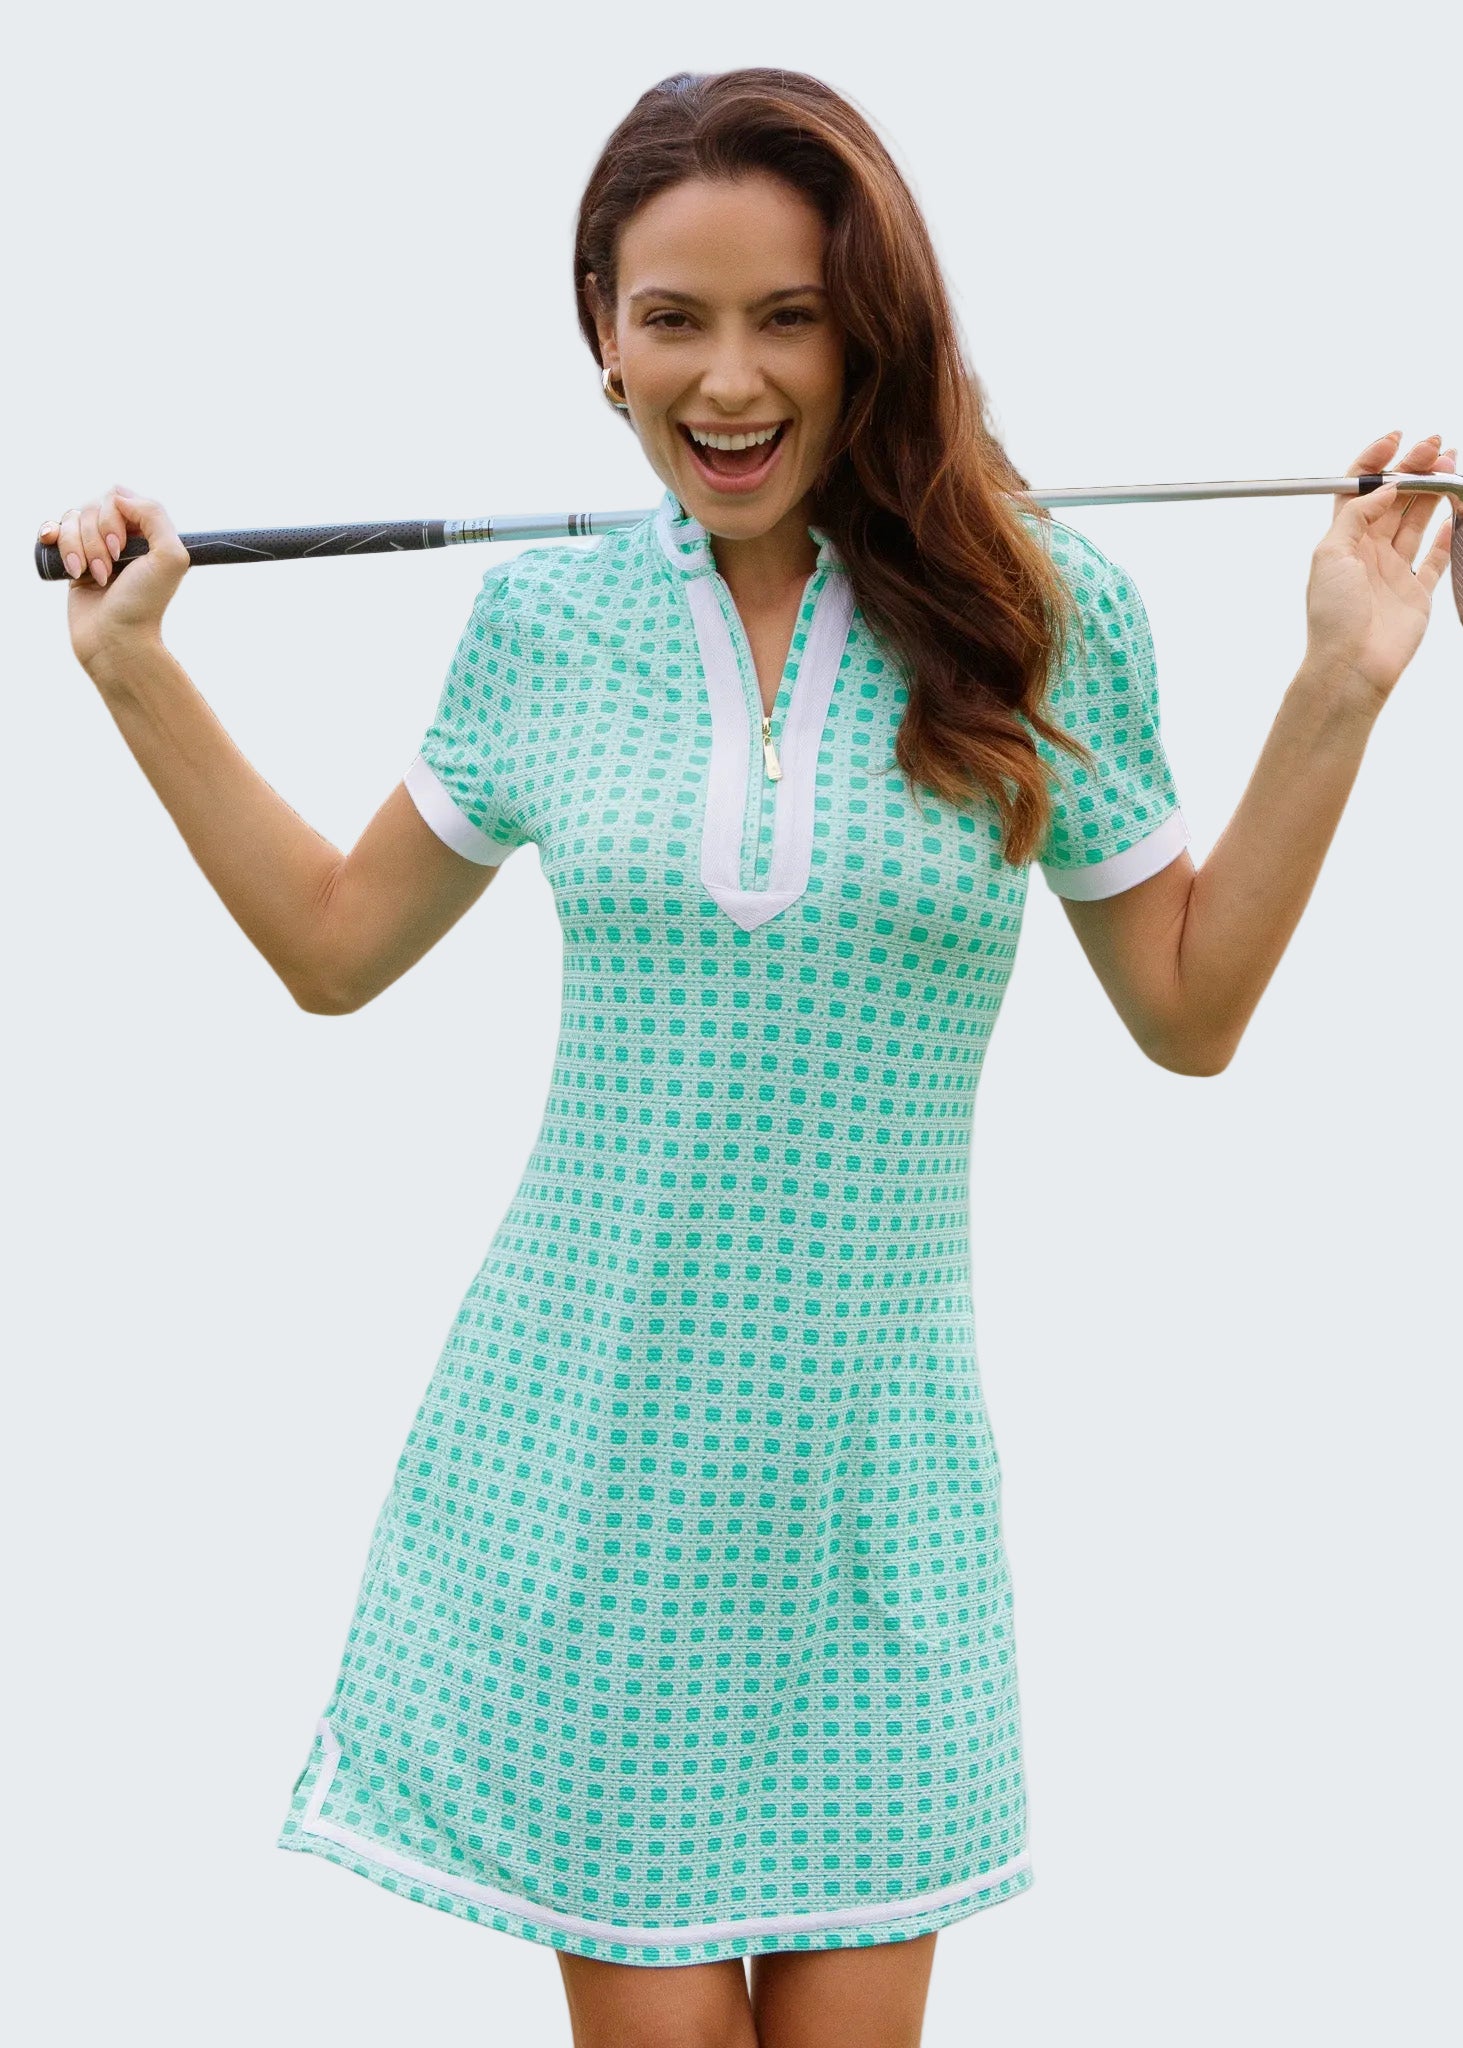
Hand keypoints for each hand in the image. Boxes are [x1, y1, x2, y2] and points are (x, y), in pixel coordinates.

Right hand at [39, 486, 191, 677]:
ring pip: (71, 520)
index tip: (121, 549)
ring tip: (94, 577)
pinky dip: (53, 539)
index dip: (113, 518)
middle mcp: (120, 538)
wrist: (115, 641)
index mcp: (146, 533)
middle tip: (110, 570)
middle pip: (91, 507)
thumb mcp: (170, 557)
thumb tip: (119, 496)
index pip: (118, 498)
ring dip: (79, 549)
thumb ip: (155, 515)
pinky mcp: (72, 562)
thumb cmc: (143, 604)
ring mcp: (94, 549)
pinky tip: (59, 553)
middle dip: (96, 539)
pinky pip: (53, 531)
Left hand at [1303, 429, 1457, 715]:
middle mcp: (1369, 553)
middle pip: (1395, 500)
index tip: (1396, 438)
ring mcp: (1395, 571)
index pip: (1360, 491)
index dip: (1376, 462)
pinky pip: (1437, 557)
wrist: (1351, 664)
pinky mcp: (1417, 592)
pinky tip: (1456, 511)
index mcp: (1344, 541)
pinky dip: (1448, 534)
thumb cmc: (1333, 615)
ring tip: (1450, 465)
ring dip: (1433, 492)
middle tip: (1435, 446)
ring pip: (1418, 521)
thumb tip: (1382, 488)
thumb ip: (1356, 515)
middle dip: (1414, 469)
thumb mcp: (1330, 554)